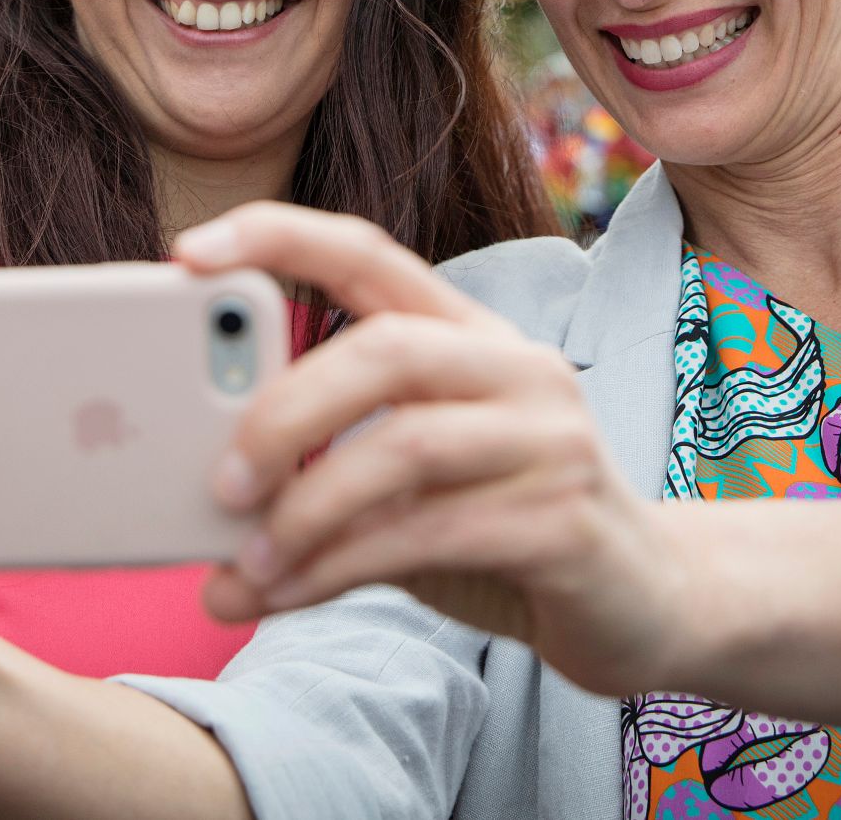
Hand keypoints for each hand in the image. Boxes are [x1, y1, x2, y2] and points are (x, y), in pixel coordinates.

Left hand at [175, 203, 683, 695]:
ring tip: (240, 565)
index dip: (278, 237)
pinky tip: (287, 595)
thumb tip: (201, 494)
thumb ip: (334, 461)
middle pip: (383, 348)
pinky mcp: (563, 522)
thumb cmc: (505, 523)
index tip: (189, 250)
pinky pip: (428, 536)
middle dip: (282, 411)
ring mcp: (549, 439)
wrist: (651, 602)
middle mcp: (516, 366)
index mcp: (469, 332)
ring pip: (404, 447)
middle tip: (213, 480)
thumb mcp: (416, 475)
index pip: (369, 251)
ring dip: (304, 512)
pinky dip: (337, 569)